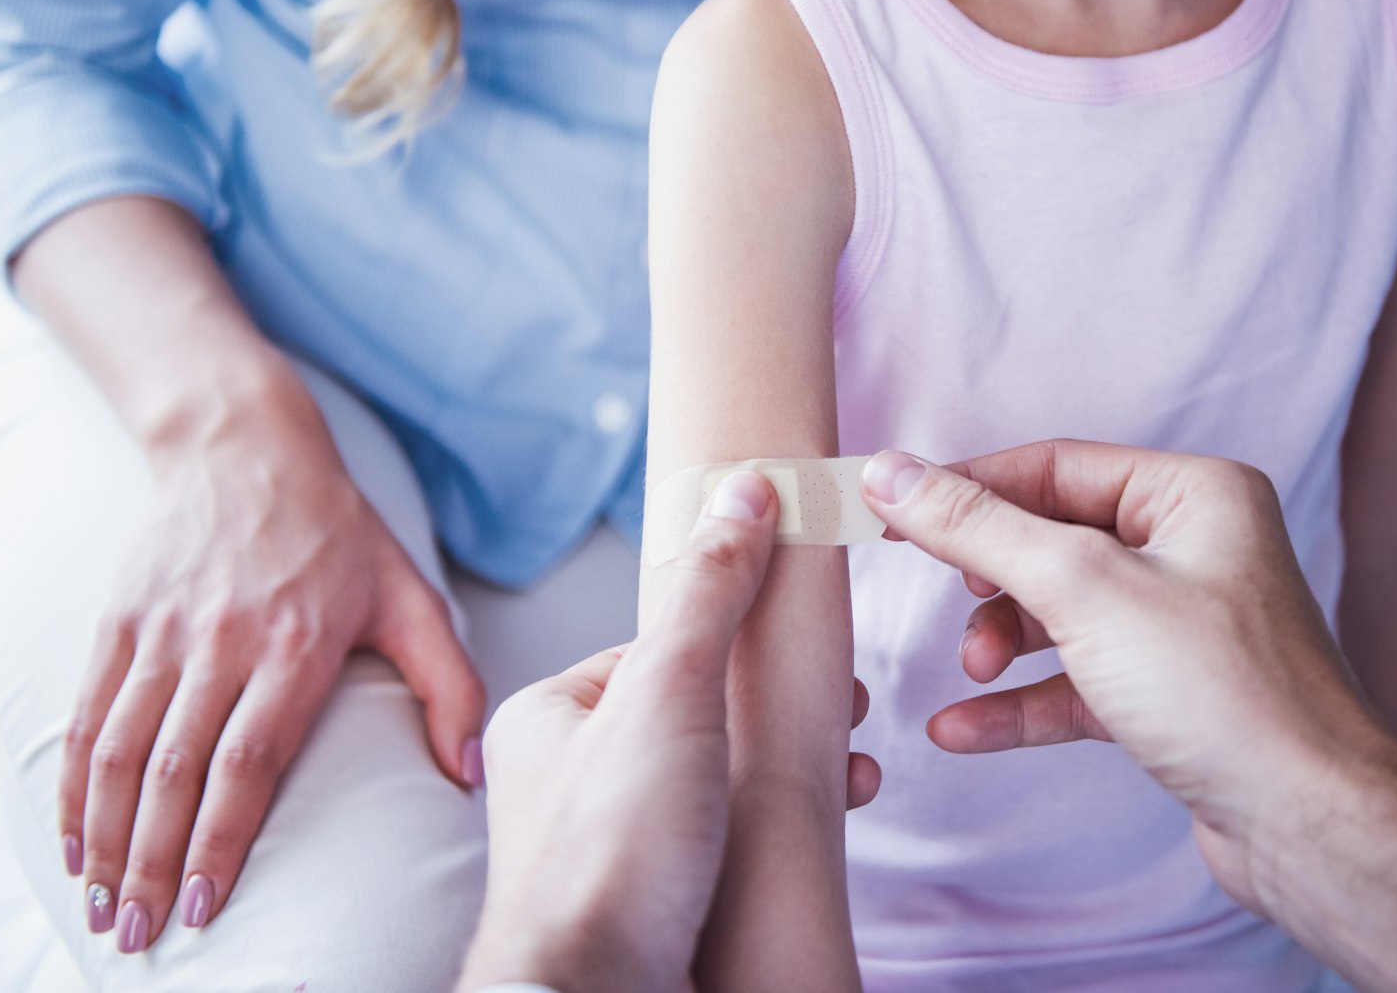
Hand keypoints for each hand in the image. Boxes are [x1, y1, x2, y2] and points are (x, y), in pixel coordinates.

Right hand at [63, 364, 484, 952]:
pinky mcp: (121, 620)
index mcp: (297, 644)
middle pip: (173, 770)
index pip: (249, 759)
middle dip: (150, 862)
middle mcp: (224, 640)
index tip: (204, 903)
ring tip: (102, 904)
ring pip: (118, 752)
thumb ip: (450, 683)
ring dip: (102, 838)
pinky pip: (86, 716)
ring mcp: (164, 630)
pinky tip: (74, 838)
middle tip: (139, 932)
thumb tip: (464, 772)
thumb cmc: (340, 533)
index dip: (219, 837)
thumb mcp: (412, 595)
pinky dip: (73, 785)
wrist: (246, 446)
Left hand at [456, 472, 878, 992]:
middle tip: (844, 715)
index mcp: (549, 719)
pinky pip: (731, 847)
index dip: (740, 642)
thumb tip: (745, 492)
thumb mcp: (669, 690)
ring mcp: (615, 847)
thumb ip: (709, 590)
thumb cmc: (610, 860)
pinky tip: (819, 836)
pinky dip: (782, 835)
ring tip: (847, 779)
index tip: (804, 650)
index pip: (659, 646)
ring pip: (721, 783)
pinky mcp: (657, 903)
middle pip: (700, 715)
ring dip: (792, 775)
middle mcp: (571, 782)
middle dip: (781, 716)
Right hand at [860, 442, 1396, 910]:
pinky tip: (962, 729)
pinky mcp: (1171, 697)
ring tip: (971, 671)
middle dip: (990, 576)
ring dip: (1002, 641)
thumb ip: (979, 529)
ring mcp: (1183, 626)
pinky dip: (1021, 702)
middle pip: (1054, 539)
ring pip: (1061, 614)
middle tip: (945, 600)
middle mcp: (1195, 548)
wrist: (1309, 824)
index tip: (888, 509)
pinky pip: (1076, 683)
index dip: (968, 488)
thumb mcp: (1083, 591)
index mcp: (1194, 495)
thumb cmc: (1227, 692)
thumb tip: (893, 474)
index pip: (1054, 467)